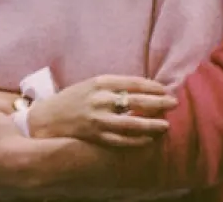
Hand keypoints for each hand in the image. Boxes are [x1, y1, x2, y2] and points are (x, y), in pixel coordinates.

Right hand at [28, 75, 176, 147]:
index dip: (154, 87)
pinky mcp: (94, 136)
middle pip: (137, 101)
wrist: (47, 118)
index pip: (135, 83)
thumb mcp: (93, 84)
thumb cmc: (74, 98)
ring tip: (165, 125)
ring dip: (151, 125)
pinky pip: (121, 140)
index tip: (166, 90)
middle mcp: (100, 99)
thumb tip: (146, 88)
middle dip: (159, 103)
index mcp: (101, 82)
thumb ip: (116, 85)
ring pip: (131, 124)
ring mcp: (97, 119)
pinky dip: (136, 141)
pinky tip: (148, 139)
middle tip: (174, 103)